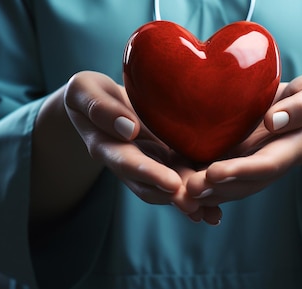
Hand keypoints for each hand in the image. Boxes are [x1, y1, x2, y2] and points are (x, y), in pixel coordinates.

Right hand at [64, 71, 221, 223]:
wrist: (100, 103)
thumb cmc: (89, 93)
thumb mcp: (83, 90)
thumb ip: (99, 108)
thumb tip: (128, 128)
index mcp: (106, 147)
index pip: (127, 162)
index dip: (148, 174)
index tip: (170, 182)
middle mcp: (129, 162)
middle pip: (150, 185)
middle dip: (172, 196)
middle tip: (195, 204)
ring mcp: (149, 164)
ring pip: (169, 187)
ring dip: (189, 200)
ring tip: (211, 211)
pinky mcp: (166, 160)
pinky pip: (182, 177)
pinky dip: (199, 192)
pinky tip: (217, 209)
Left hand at [185, 74, 301, 208]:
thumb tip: (274, 121)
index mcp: (293, 150)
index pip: (266, 165)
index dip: (241, 171)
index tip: (214, 172)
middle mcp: (272, 162)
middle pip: (245, 183)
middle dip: (217, 189)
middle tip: (187, 189)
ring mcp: (256, 162)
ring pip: (231, 183)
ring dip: (206, 190)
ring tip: (178, 191)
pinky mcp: (243, 156)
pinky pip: (222, 171)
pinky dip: (201, 177)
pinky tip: (177, 178)